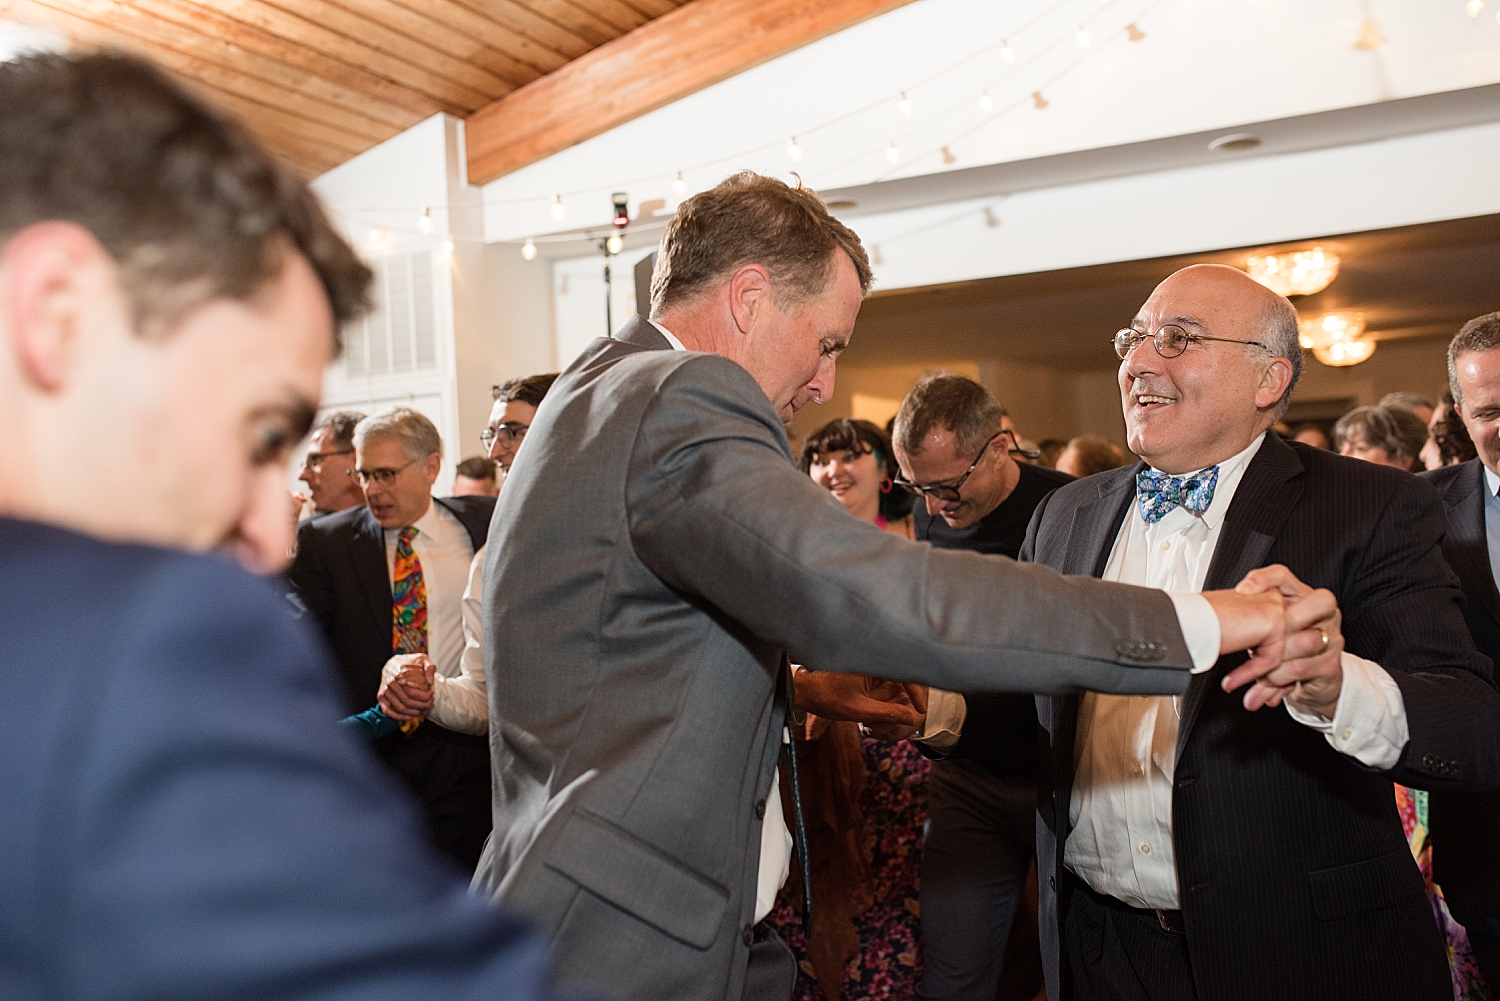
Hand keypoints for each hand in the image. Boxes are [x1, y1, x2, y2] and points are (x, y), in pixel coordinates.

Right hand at [377, 654, 434, 719]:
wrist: (393, 663)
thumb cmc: (410, 662)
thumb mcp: (422, 659)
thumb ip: (429, 666)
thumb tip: (430, 682)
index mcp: (399, 673)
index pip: (412, 692)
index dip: (424, 697)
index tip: (432, 695)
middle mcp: (390, 682)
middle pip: (406, 701)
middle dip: (421, 706)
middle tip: (429, 704)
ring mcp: (384, 690)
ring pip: (399, 708)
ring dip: (413, 712)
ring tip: (422, 710)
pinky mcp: (380, 696)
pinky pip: (387, 711)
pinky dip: (398, 717)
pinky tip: (409, 717)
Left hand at [792, 668, 924, 735]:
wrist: (802, 690)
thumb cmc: (825, 697)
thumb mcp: (858, 709)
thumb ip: (887, 714)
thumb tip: (912, 718)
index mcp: (871, 658)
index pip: (905, 670)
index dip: (917, 691)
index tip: (920, 709)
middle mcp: (871, 654)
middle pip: (902, 669)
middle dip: (912, 690)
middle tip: (918, 707)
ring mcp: (868, 659)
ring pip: (894, 673)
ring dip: (901, 691)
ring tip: (905, 707)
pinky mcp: (864, 666)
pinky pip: (885, 676)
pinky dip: (891, 690)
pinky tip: (889, 703)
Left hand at [1231, 565, 1343, 715]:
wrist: (1312, 678)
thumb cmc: (1283, 646)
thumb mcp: (1264, 629)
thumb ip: (1250, 621)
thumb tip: (1215, 616)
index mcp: (1301, 597)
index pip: (1284, 576)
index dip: (1265, 579)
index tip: (1241, 591)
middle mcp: (1322, 614)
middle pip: (1316, 603)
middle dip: (1284, 618)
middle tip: (1254, 638)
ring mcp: (1330, 638)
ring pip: (1303, 642)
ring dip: (1269, 662)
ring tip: (1243, 677)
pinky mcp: (1330, 665)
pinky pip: (1299, 669)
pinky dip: (1274, 683)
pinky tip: (1259, 693)